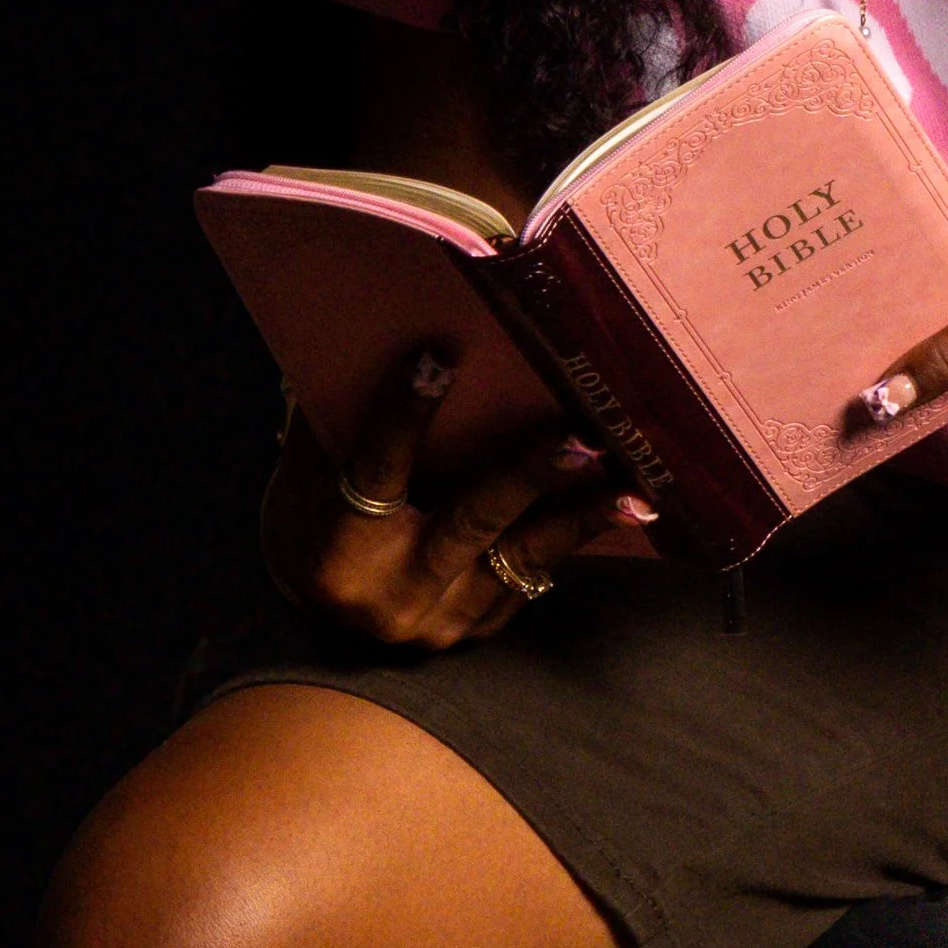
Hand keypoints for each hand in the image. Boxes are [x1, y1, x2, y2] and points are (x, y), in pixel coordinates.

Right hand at [260, 344, 658, 645]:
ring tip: (634, 483)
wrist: (318, 602)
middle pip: (469, 523)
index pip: (375, 473)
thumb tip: (383, 318)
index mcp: (337, 549)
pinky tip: (622, 507)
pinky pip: (533, 578)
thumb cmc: (314, 508)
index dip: (404, 416)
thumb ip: (344, 410)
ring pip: (519, 560)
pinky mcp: (476, 630)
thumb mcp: (313, 465)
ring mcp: (438, 623)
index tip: (436, 355)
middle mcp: (389, 597)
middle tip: (580, 435)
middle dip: (529, 477)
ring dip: (581, 517)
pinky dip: (575, 538)